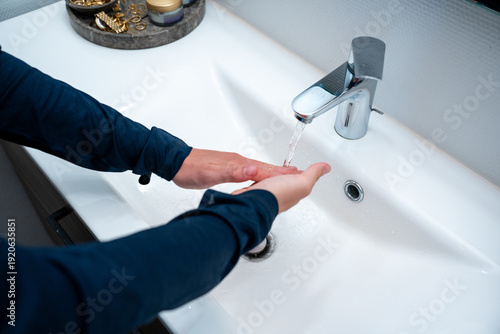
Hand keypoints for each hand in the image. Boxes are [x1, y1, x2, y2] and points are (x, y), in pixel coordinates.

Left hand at [172, 148, 298, 188]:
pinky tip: (258, 178)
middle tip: (299, 173)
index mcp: (238, 164)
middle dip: (282, 171)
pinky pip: (249, 172)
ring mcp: (233, 165)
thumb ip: (234, 173)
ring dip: (272, 173)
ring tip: (285, 175)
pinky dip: (259, 176)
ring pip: (258, 170)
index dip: (281, 175)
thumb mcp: (212, 174)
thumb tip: (254, 170)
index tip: (297, 176)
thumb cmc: (191, 169)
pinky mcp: (227, 169)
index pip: (264, 171)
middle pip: (265, 168)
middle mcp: (238, 163)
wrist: (175, 163)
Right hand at [232, 162, 330, 213]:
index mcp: (294, 193)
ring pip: (270, 182)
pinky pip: (257, 183)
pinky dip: (258, 178)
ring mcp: (266, 193)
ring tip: (271, 170)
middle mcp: (280, 195)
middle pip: (284, 181)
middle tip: (286, 167)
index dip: (301, 173)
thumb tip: (326, 167)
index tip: (301, 167)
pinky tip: (257, 177)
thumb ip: (313, 174)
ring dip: (270, 176)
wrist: (252, 202)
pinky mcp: (254, 192)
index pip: (300, 181)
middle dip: (284, 174)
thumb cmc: (277, 195)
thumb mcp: (302, 182)